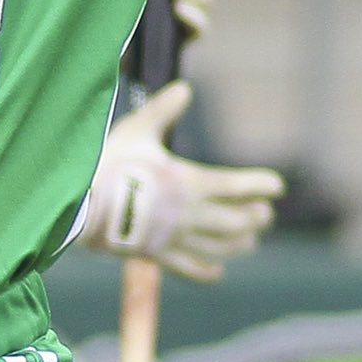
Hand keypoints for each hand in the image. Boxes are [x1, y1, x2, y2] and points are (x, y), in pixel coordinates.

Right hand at [79, 82, 284, 281]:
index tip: (278, 185)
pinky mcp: (157, 254)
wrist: (82, 205)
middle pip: (236, 220)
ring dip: (239, 244)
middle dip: (256, 216)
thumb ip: (162, 110)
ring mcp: (175, 237)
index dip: (262, 185)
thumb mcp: (137, 130)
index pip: (238, 185)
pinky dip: (206, 272)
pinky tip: (217, 274)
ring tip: (251, 241)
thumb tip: (185, 87)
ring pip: (219, 247)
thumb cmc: (110, 162)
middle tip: (266, 214)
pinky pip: (189, 269)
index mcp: (190, 181)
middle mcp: (191, 213)